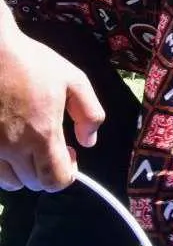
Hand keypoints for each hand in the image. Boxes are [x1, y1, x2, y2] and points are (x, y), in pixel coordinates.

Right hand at [0, 29, 104, 190]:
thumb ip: (90, 113)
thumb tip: (89, 142)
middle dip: (47, 171)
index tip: (70, 152)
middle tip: (50, 147)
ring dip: (22, 171)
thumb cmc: (30, 61)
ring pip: (8, 181)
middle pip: (33, 184)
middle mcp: (12, 147)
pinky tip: (8, 142)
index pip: (56, 181)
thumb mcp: (73, 80)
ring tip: (27, 148)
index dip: (68, 174)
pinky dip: (2, 164)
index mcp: (41, 135)